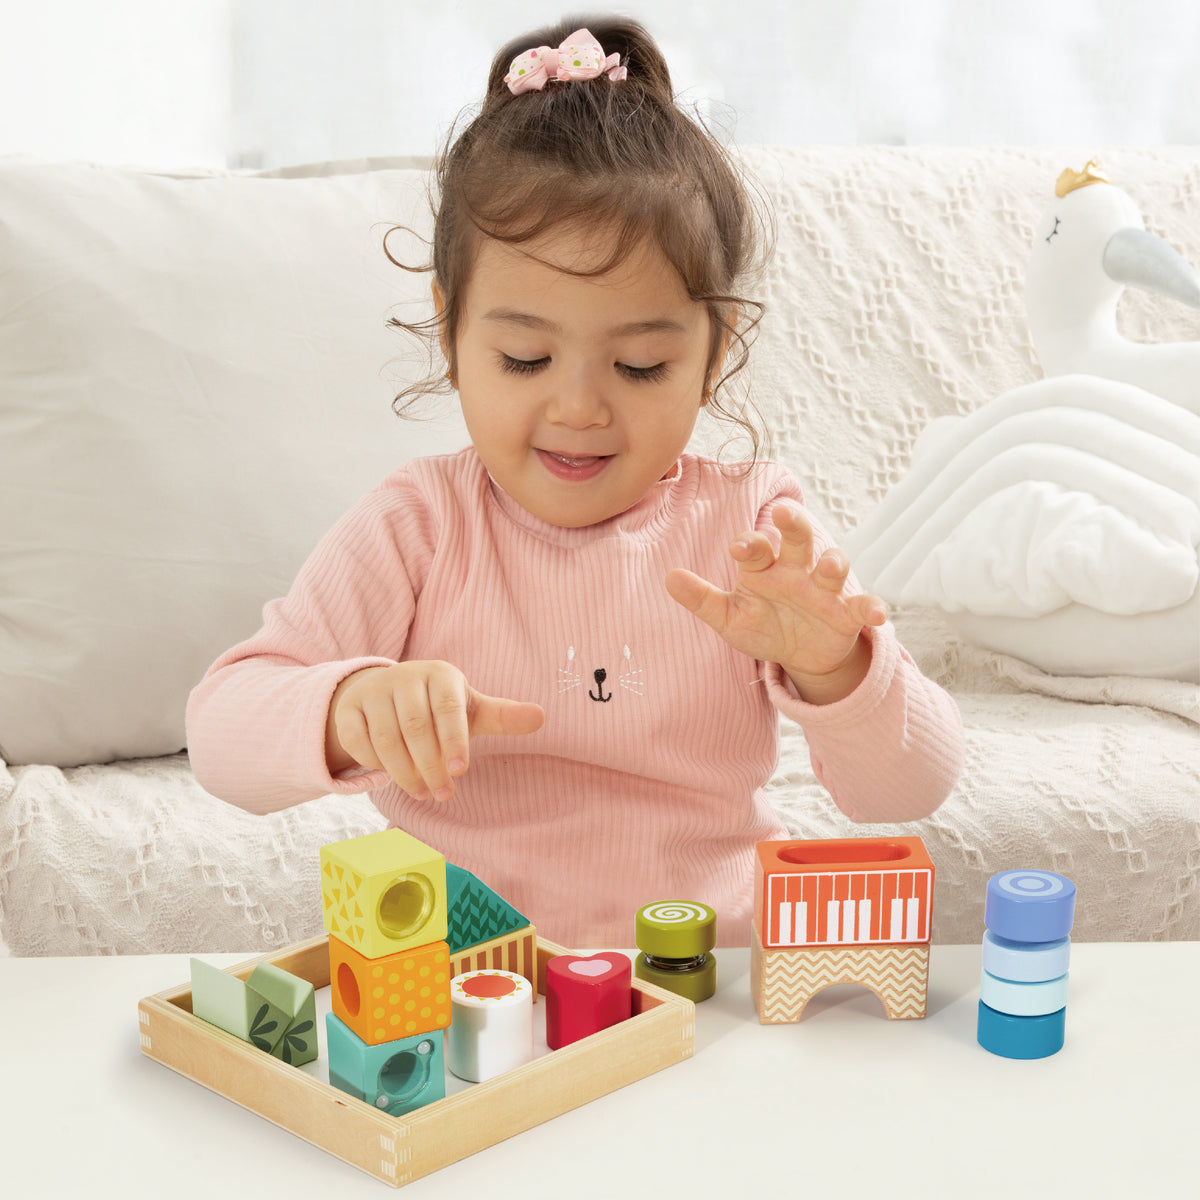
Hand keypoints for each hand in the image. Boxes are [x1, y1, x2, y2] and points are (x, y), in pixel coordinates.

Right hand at [326, 661, 543, 800]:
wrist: (386, 692)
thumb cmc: (439, 706)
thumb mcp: (471, 709)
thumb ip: (504, 716)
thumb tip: (542, 716)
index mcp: (439, 675)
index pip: (448, 709)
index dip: (454, 741)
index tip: (461, 771)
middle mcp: (404, 678)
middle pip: (415, 728)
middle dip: (430, 766)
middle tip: (443, 794)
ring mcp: (373, 692)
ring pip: (386, 739)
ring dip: (404, 772)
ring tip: (422, 791)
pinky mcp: (349, 710)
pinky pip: (359, 743)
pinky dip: (375, 764)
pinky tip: (392, 774)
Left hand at [665, 502, 886, 702]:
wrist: (799, 655)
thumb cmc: (762, 626)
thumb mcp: (729, 618)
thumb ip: (702, 599)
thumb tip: (668, 578)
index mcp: (764, 568)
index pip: (756, 547)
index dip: (748, 544)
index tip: (738, 547)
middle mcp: (796, 571)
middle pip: (797, 539)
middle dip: (793, 525)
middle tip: (784, 512)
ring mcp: (824, 590)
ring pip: (832, 567)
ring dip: (832, 563)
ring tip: (828, 564)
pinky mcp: (848, 614)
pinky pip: (862, 606)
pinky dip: (872, 608)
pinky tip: (876, 615)